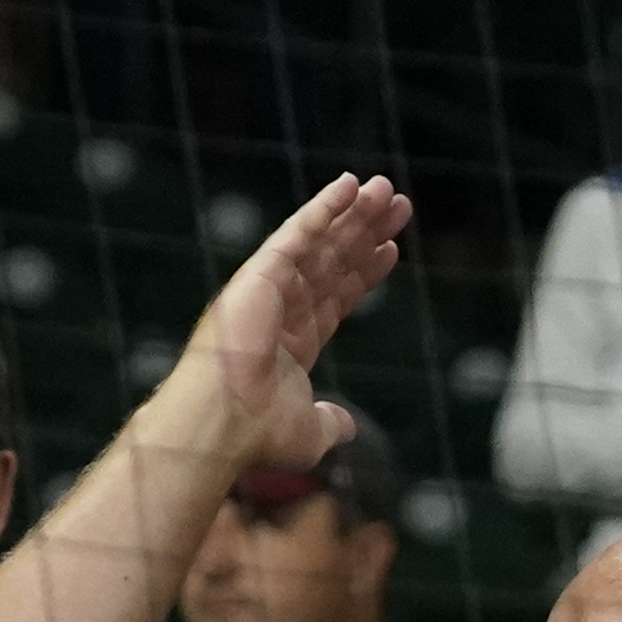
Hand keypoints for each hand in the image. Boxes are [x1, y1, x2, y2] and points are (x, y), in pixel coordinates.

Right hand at [181, 176, 411, 466]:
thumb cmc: (257, 435)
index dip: (364, 273)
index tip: (390, 250)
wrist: (224, 424)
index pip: (336, 297)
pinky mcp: (260, 274)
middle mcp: (281, 309)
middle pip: (333, 262)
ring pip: (321, 242)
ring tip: (388, 190)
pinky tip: (350, 186)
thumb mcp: (310, 432)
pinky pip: (298, 234)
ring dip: (354, 213)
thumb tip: (345, 427)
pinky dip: (324, 209)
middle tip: (398, 205)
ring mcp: (269, 289)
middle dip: (365, 233)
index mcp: (293, 342)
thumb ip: (330, 423)